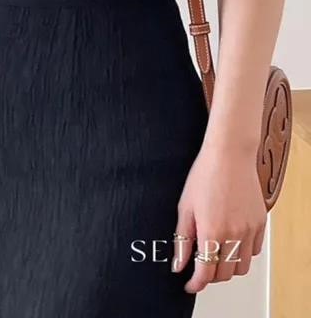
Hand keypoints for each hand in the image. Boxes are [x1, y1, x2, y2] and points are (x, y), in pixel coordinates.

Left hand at [172, 142, 266, 292]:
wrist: (229, 154)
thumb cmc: (204, 175)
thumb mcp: (185, 207)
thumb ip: (182, 239)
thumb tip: (178, 264)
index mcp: (212, 232)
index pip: (206, 273)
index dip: (195, 283)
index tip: (189, 284)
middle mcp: (234, 234)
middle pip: (224, 273)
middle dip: (210, 275)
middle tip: (199, 266)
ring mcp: (250, 230)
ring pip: (242, 266)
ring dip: (228, 267)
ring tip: (215, 254)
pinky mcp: (260, 223)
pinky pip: (255, 251)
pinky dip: (243, 253)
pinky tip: (231, 241)